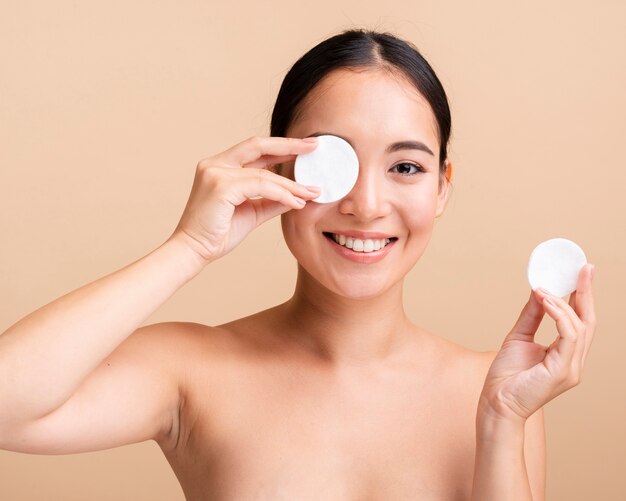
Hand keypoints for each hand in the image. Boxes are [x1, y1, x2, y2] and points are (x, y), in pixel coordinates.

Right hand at [168, 136, 319, 262]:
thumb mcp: (251, 212)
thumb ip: (271, 200)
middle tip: (313, 145)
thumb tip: (297, 195)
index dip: (280, 147)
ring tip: (312, 192)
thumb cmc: (218, 234)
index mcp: (219, 166)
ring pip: (263, 173)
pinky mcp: (220, 186)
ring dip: (291, 184)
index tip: (305, 148)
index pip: (254, 150)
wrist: (194, 251)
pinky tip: (296, 203)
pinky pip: (260, 186)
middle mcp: (215, 164)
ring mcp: (216, 173)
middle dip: (289, 145)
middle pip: (258, 145)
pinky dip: (282, 194)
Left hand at [478, 263, 596, 423]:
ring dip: (564, 303)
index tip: (583, 273)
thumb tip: (541, 291)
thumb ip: (532, 315)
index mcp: (566, 354)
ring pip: (579, 326)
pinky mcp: (563, 371)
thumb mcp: (519, 336)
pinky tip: (546, 302)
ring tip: (545, 289)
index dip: (583, 297)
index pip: (581, 321)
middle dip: (586, 293)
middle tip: (584, 269)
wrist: (496, 402)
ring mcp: (571, 368)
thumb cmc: (506, 376)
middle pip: (588, 321)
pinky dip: (559, 315)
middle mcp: (574, 361)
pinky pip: (568, 336)